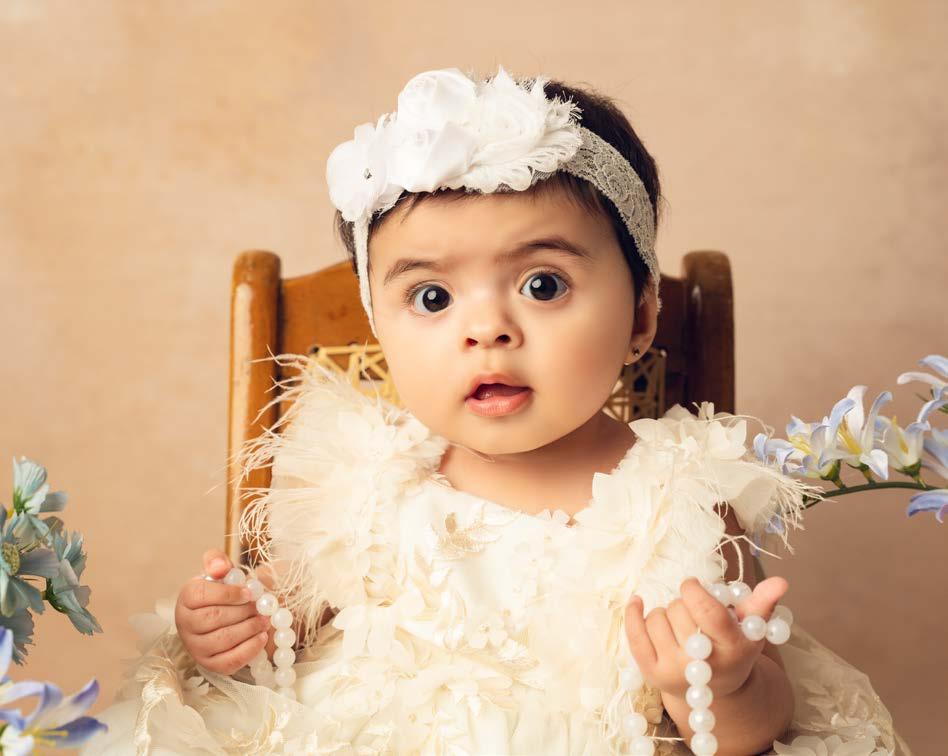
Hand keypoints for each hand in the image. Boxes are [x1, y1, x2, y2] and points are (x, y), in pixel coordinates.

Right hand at [173, 549, 271, 674]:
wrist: (225, 614)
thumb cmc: (222, 591)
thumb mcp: (220, 572)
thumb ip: (217, 561)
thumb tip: (220, 567)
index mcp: (186, 598)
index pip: (201, 595)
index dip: (228, 593)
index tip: (249, 592)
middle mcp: (184, 624)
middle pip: (213, 618)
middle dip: (243, 612)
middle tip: (262, 607)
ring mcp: (194, 647)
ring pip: (221, 640)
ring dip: (248, 629)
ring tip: (265, 620)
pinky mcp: (208, 664)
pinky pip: (228, 661)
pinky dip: (249, 650)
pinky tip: (262, 637)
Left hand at [624, 576, 787, 699]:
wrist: (715, 692)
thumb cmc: (733, 649)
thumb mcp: (752, 629)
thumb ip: (763, 603)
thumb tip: (780, 581)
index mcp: (730, 649)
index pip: (706, 611)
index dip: (695, 590)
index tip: (692, 585)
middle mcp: (701, 665)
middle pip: (679, 610)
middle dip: (684, 604)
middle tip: (694, 617)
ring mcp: (674, 672)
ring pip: (657, 616)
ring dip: (666, 612)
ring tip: (681, 626)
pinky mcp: (652, 674)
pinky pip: (634, 634)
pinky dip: (633, 613)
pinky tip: (637, 601)